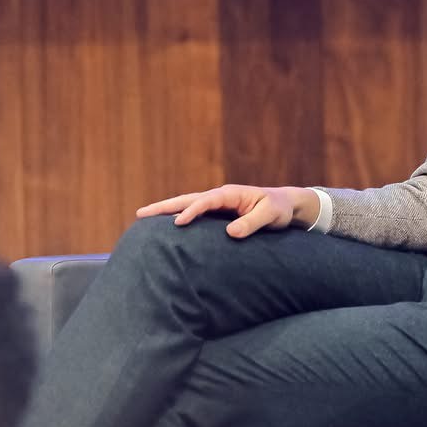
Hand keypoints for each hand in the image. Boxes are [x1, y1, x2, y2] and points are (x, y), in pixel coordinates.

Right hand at [136, 185, 319, 238]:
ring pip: (187, 205)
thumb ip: (252, 223)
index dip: (192, 211)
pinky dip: (178, 217)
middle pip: (187, 199)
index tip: (178, 223)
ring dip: (166, 210)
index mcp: (230, 194)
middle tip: (140, 213)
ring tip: (143, 216)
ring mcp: (217, 205)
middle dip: (164, 206)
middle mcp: (220, 196)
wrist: (286, 205)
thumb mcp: (270, 215)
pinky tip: (165, 227)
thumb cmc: (279, 209)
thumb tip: (230, 233)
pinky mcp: (217, 214)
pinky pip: (194, 214)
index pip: (206, 201)